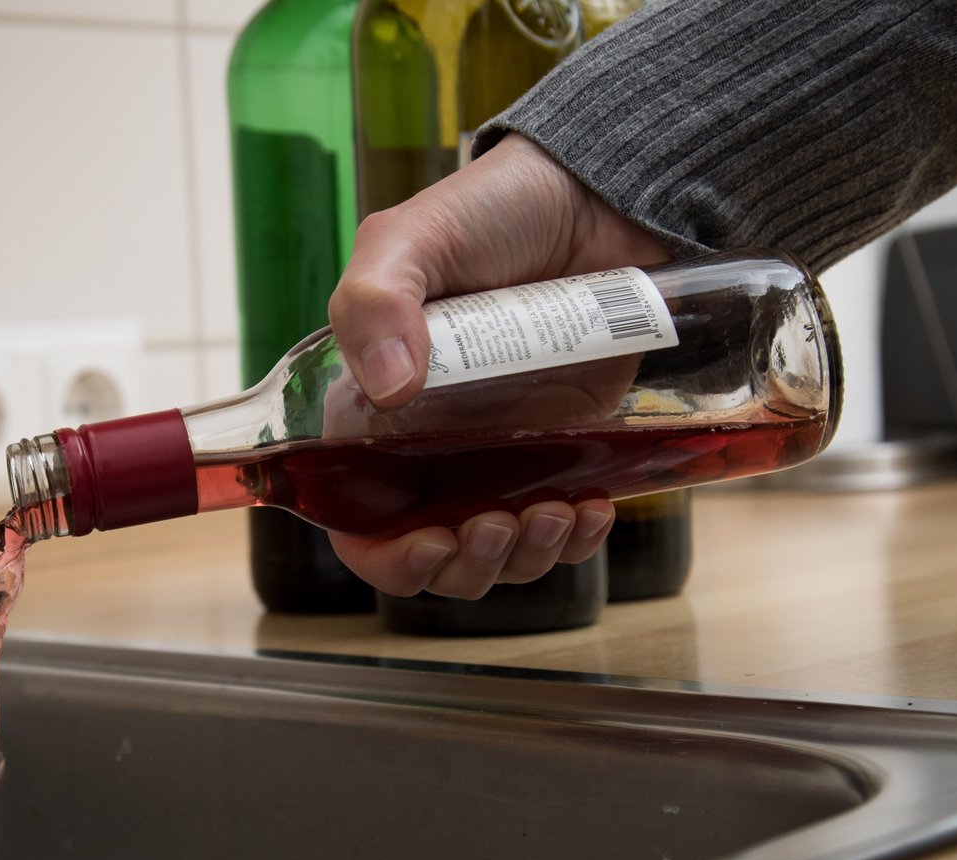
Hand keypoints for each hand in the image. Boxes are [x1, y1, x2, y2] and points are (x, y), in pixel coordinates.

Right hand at [325, 132, 671, 598]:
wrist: (600, 198)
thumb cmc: (494, 210)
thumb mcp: (413, 238)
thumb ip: (375, 301)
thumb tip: (388, 391)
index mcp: (371, 411)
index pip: (356, 518)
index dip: (385, 554)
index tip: (429, 544)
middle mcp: (430, 446)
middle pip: (433, 555)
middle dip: (467, 564)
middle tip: (500, 524)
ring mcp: (500, 454)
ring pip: (501, 553)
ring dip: (525, 556)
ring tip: (556, 512)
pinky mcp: (564, 450)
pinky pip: (562, 528)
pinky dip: (579, 539)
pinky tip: (594, 507)